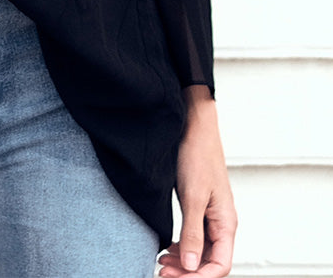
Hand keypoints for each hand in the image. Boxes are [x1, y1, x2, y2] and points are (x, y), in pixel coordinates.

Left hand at [159, 87, 236, 277]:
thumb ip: (192, 232)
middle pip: (209, 261)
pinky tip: (166, 250)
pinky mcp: (199, 206)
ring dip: (183, 262)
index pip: (220, 264)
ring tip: (160, 265)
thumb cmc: (198, 154)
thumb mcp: (193, 196)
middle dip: (188, 272)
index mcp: (226, 222)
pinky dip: (181, 247)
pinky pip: (194, 237)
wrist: (193, 126)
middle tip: (162, 274)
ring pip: (200, 250)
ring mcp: (210, 215)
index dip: (199, 277)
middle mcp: (221, 222)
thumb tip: (190, 264)